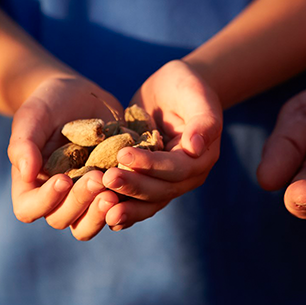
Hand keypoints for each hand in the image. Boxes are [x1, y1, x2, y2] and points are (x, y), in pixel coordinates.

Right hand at [7, 75, 123, 239]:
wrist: (81, 96)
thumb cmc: (48, 104)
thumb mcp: (33, 116)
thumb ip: (24, 143)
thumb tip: (26, 174)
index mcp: (31, 185)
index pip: (29, 209)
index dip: (46, 200)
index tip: (63, 179)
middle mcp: (57, 198)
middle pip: (62, 219)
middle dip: (80, 202)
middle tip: (97, 179)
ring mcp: (84, 198)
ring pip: (89, 224)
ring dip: (101, 213)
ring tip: (114, 191)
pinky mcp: (110, 191)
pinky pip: (117, 210)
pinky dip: (125, 205)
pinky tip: (135, 187)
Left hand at [100, 60, 222, 230]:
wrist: (171, 91)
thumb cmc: (185, 87)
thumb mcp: (196, 95)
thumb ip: (203, 121)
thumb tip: (196, 148)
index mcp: (201, 157)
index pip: (176, 168)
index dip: (150, 165)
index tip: (123, 156)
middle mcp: (187, 176)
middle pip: (161, 190)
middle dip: (133, 187)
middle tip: (105, 180)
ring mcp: (168, 182)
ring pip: (149, 202)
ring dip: (127, 208)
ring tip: (102, 211)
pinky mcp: (150, 182)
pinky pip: (138, 201)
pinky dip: (123, 209)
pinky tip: (103, 217)